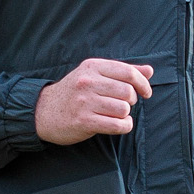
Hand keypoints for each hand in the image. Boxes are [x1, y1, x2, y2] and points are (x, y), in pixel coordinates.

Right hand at [35, 58, 152, 143]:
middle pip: (127, 92)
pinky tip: (119, 124)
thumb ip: (123, 73)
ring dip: (125, 115)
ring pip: (123, 109)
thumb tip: (150, 71)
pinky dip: (124, 126)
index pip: (128, 72)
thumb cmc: (74, 93)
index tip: (146, 93)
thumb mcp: (94, 75)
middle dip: (131, 101)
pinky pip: (117, 125)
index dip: (142, 83)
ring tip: (116, 115)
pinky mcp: (84, 121)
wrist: (43, 111)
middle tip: (122, 105)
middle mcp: (88, 82)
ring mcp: (85, 102)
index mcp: (92, 67)